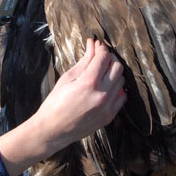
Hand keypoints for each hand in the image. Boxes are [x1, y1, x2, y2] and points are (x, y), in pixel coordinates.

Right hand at [0, 38, 125, 175]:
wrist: (53, 130)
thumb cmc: (55, 102)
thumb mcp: (67, 79)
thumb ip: (84, 62)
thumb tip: (92, 45)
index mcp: (88, 82)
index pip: (104, 58)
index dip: (101, 48)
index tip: (97, 45)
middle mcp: (102, 94)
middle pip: (117, 67)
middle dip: (110, 59)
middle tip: (100, 58)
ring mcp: (107, 106)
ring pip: (121, 81)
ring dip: (114, 73)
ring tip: (102, 73)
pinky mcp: (109, 116)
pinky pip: (122, 97)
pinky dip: (117, 89)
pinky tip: (106, 88)